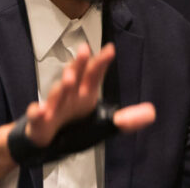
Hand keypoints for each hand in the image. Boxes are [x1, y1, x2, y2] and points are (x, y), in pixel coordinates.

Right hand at [0, 43, 154, 180]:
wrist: (50, 140)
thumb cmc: (77, 124)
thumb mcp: (105, 124)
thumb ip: (127, 119)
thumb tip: (153, 112)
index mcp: (87, 92)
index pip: (95, 74)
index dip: (102, 62)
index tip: (110, 49)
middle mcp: (71, 95)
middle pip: (76, 76)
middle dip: (79, 63)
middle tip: (84, 49)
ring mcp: (55, 106)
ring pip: (58, 93)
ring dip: (62, 86)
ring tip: (69, 79)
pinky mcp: (40, 120)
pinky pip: (37, 115)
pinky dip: (37, 112)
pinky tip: (39, 109)